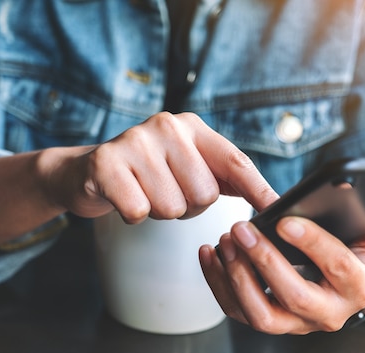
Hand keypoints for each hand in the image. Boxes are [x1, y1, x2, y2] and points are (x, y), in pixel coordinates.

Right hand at [42, 112, 277, 221]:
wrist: (87, 170)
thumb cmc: (148, 173)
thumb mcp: (188, 166)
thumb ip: (225, 178)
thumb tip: (272, 202)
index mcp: (192, 127)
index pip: (235, 161)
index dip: (258, 189)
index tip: (276, 210)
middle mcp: (167, 126)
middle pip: (204, 194)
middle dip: (187, 206)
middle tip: (165, 191)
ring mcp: (135, 141)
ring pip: (173, 206)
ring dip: (160, 211)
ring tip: (145, 192)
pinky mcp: (107, 163)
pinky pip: (140, 211)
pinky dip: (133, 215)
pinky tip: (125, 196)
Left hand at [199, 205, 364, 333]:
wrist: (341, 292)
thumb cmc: (355, 260)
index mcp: (356, 289)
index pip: (336, 267)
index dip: (313, 244)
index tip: (285, 220)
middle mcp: (327, 314)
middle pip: (293, 296)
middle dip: (265, 261)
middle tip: (242, 228)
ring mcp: (295, 324)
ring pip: (261, 315)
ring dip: (238, 278)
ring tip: (225, 241)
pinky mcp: (270, 322)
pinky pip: (238, 312)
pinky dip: (218, 285)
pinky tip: (209, 254)